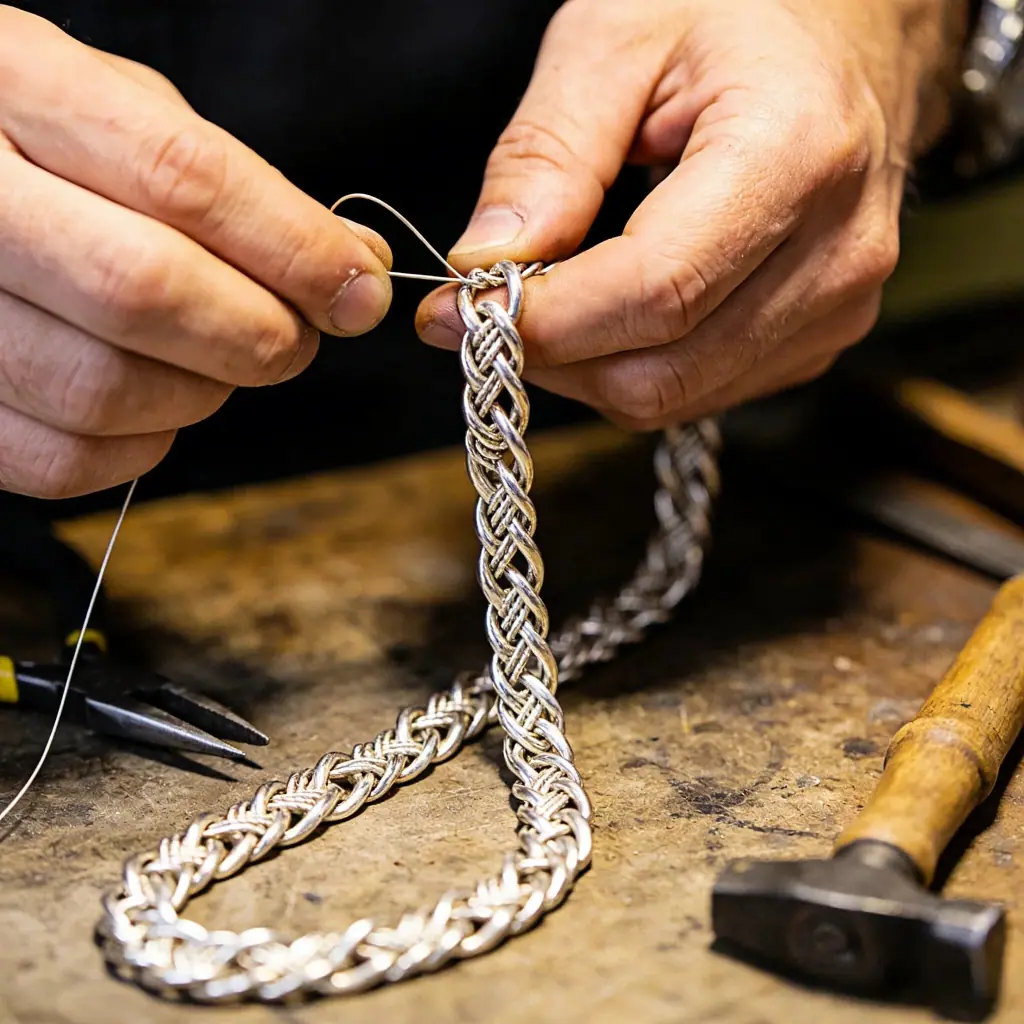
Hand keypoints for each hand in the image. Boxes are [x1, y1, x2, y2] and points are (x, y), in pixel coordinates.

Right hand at [0, 7, 391, 497]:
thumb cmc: (40, 142)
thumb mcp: (129, 114)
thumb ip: (240, 185)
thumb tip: (358, 266)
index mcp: (18, 88)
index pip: (183, 179)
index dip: (296, 250)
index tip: (361, 293)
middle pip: (143, 289)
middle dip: (260, 332)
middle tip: (294, 336)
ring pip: (105, 388)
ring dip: (202, 392)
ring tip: (211, 358)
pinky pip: (64, 459)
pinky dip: (142, 446)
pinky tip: (152, 402)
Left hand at [417, 0, 967, 427]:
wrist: (841, 39)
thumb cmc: (734, 13)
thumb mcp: (615, 40)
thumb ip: (546, 155)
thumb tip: (486, 265)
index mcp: (795, 153)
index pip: (655, 291)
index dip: (544, 321)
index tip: (457, 311)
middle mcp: (835, 251)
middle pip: (660, 370)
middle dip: (551, 355)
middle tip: (484, 309)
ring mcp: (836, 307)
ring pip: (672, 396)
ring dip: (585, 365)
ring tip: (547, 298)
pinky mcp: (817, 338)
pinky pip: (698, 391)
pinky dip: (631, 366)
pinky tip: (608, 309)